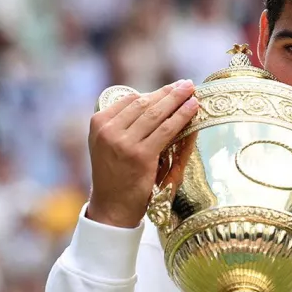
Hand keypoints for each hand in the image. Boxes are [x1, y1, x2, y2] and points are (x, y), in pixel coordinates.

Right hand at [86, 80, 198, 227]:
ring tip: (191, 91)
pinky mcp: (141, 155)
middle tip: (186, 84)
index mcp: (98, 123)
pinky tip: (193, 108)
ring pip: (156, 113)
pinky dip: (182, 116)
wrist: (112, 207)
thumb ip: (126, 124)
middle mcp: (108, 130)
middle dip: (168, 92)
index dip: (154, 93)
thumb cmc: (115, 176)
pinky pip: (166, 129)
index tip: (171, 89)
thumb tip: (156, 102)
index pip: (131, 100)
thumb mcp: (109, 145)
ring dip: (177, 99)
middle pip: (145, 103)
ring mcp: (123, 142)